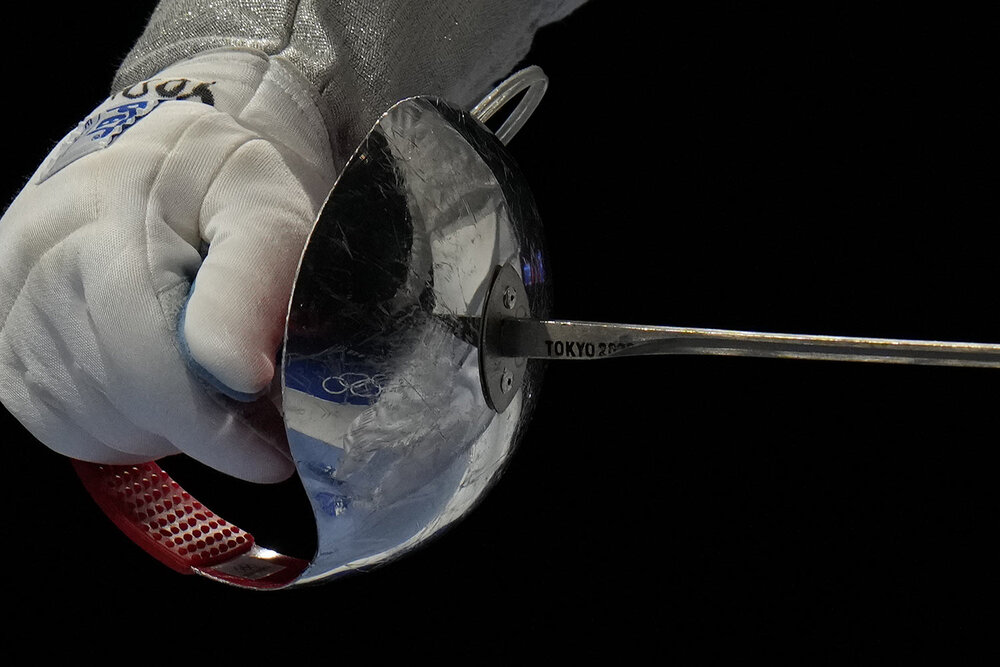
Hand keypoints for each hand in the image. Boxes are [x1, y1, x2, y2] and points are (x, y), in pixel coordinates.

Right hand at [0, 49, 335, 481]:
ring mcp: (9, 299)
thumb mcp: (268, 210)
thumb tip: (235, 374)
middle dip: (201, 424)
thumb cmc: (230, 190)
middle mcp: (40, 251)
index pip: (147, 355)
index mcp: (112, 205)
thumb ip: (255, 283)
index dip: (215, 424)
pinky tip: (163, 384)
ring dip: (166, 426)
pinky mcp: (3, 344)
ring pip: (92, 421)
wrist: (173, 164)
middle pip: (121, 396)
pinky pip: (66, 428)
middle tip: (255, 411)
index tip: (272, 454)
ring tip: (207, 378)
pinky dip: (128, 427)